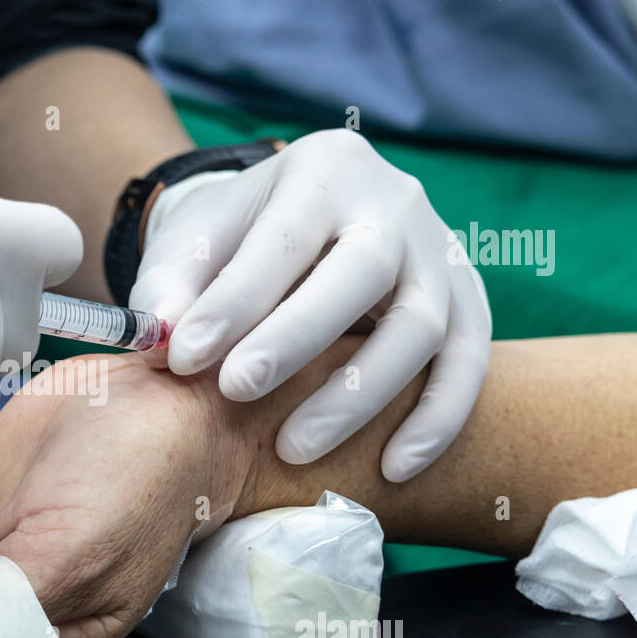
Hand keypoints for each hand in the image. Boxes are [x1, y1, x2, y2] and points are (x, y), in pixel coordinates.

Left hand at [130, 129, 490, 481]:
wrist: (297, 228)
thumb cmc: (235, 242)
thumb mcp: (191, 244)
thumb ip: (170, 288)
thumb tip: (167, 340)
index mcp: (325, 169)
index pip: (284, 236)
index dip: (235, 300)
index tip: (184, 358)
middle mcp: (396, 201)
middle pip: (364, 271)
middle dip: (296, 338)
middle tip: (235, 392)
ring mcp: (442, 251)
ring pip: (422, 326)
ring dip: (358, 397)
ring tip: (291, 449)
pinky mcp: (468, 301)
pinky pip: (469, 364)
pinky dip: (437, 420)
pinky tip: (392, 469)